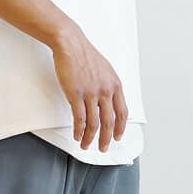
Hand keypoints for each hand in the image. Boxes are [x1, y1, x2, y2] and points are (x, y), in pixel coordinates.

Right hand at [51, 23, 127, 151]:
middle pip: (109, 121)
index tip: (117, 137)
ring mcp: (91, 93)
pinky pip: (79, 118)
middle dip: (106, 138)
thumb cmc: (84, 55)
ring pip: (94, 123)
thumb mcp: (104, 70)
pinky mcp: (76, 95)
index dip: (120, 128)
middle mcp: (106, 91)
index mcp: (115, 85)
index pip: (122, 112)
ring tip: (86, 146)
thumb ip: (107, 86)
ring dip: (90, 138)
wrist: (70, 45)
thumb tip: (106, 101)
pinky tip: (77, 136)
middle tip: (103, 148)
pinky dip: (79, 130)